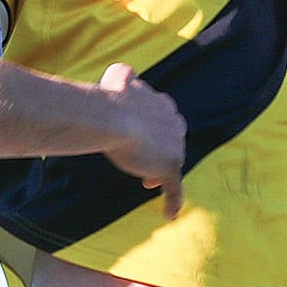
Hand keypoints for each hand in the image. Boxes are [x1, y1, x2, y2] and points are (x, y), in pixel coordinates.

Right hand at [99, 61, 185, 217]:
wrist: (113, 118)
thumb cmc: (110, 98)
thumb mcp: (117, 75)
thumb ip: (125, 75)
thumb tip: (126, 72)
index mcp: (163, 104)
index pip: (162, 118)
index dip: (152, 129)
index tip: (140, 136)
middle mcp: (174, 123)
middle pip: (171, 140)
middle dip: (159, 149)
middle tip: (144, 159)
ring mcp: (174, 147)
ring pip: (172, 163)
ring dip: (159, 170)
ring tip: (146, 182)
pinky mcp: (170, 167)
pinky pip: (175, 188)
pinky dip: (174, 201)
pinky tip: (170, 215)